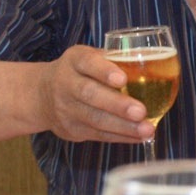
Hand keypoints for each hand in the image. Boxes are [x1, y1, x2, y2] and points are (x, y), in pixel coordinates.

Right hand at [40, 44, 154, 142]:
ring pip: (94, 119)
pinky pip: (97, 134)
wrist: (41, 95)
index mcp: (74, 60)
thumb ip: (116, 59)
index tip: (122, 79)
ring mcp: (65, 109)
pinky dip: (121, 136)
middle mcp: (65, 83)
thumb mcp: (91, 57)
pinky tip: (139, 137)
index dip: (104, 71)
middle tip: (141, 111)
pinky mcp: (70, 129)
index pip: (87, 62)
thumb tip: (154, 64)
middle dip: (117, 104)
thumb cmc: (81, 72)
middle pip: (89, 94)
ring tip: (147, 129)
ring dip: (123, 126)